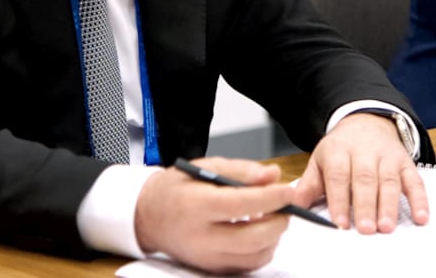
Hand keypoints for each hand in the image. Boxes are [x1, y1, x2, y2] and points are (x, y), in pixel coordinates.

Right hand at [135, 156, 293, 273]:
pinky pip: (246, 266)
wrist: (148, 216)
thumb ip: (241, 170)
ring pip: (254, 256)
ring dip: (273, 237)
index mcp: (196, 205)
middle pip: (252, 237)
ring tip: (272, 217)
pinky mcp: (212, 268)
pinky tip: (259, 232)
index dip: (270, 197)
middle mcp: (200, 235)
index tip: (287, 190)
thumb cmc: (177, 188)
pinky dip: (261, 250)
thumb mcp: (205, 166)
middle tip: (286, 207)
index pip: (240, 204)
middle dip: (278, 222)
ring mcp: (206, 256)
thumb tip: (273, 175)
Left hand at [292, 112, 428, 232]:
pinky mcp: (405, 162)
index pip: (338, 176)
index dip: (339, 199)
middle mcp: (363, 151)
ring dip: (389, 205)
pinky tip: (421, 216)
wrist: (365, 122)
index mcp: (338, 151)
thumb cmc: (340, 149)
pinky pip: (414, 180)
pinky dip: (419, 199)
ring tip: (386, 227)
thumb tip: (293, 204)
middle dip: (365, 205)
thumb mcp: (320, 161)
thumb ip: (309, 185)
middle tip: (365, 229)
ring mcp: (386, 156)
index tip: (340, 222)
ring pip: (388, 180)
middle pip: (364, 179)